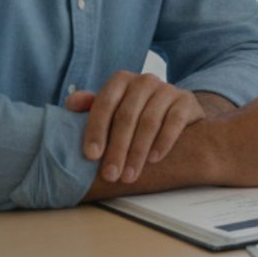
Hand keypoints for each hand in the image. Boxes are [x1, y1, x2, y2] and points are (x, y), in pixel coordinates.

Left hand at [67, 71, 204, 183]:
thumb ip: (90, 106)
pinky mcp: (186, 101)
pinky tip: (154, 159)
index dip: (96, 130)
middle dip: (117, 149)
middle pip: (126, 116)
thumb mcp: (112, 108)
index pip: (105, 104)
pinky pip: (174, 122)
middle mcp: (144, 80)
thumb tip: (71, 103)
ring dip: (138, 152)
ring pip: (149, 121)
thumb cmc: (135, 112)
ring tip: (130, 175)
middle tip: (111, 175)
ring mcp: (167, 89)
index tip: (91, 156)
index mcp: (121, 80)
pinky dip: (163, 142)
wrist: (175, 110)